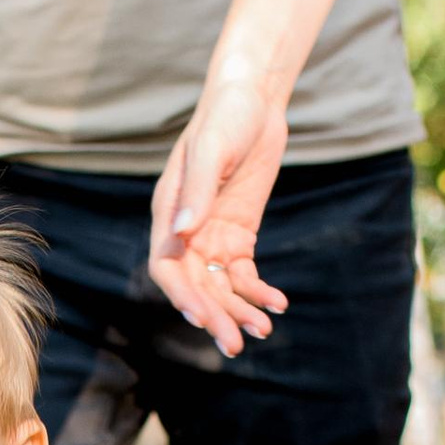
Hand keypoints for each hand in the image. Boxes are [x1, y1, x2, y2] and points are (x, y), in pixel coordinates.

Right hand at [146, 78, 291, 355]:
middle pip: (194, 285)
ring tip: (263, 330)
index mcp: (169, 212)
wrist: (254, 99)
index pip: (166, 266)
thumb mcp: (213, 149)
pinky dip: (258, 290)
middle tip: (235, 345)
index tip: (202, 319)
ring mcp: (211, 234)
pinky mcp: (237, 234)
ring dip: (238, 310)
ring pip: (219, 285)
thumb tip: (183, 231)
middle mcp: (186, 230)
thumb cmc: (226, 117)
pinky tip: (279, 303)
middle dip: (214, 315)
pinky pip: (243, 273)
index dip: (181, 296)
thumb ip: (197, 191)